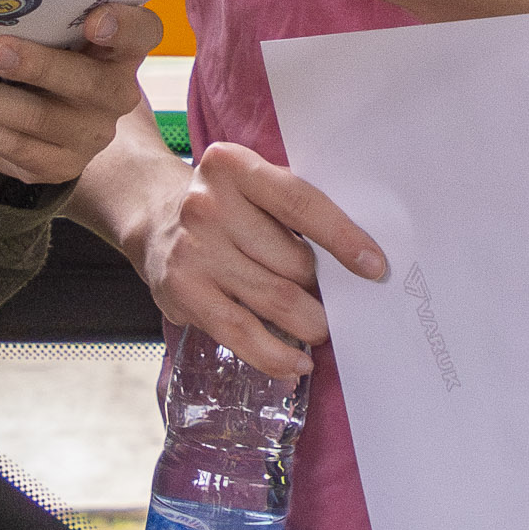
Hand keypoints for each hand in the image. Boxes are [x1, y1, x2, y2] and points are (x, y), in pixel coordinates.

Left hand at [0, 0, 165, 192]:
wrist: (62, 119)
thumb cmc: (56, 52)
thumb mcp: (63, 30)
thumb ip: (48, 12)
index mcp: (123, 50)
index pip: (142, 33)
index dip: (123, 26)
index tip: (96, 18)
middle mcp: (115, 96)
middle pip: (82, 82)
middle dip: (34, 65)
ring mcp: (87, 137)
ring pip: (31, 120)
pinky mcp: (55, 166)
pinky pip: (8, 146)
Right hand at [125, 140, 388, 380]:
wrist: (154, 218)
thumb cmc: (225, 206)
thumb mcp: (252, 186)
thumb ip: (294, 210)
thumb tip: (355, 263)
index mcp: (233, 166)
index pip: (300, 202)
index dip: (342, 237)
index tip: (374, 267)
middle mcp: (207, 204)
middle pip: (292, 259)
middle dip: (323, 289)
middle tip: (336, 302)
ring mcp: (192, 250)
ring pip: (274, 299)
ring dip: (309, 323)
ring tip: (321, 330)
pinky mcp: (182, 292)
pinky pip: (241, 333)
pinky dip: (275, 355)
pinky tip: (295, 363)